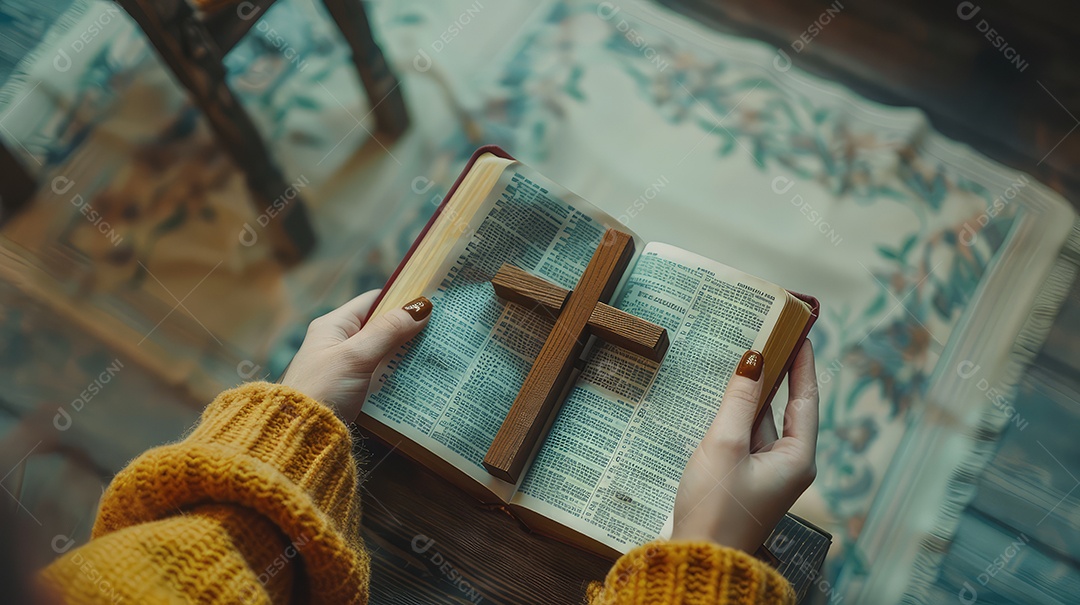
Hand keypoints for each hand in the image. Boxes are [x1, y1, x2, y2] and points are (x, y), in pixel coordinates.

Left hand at [280, 290, 431, 420]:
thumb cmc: (322, 389)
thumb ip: (388, 331)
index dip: (400, 299)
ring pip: (384, 354)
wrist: (300, 435)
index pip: (373, 301)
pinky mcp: (351, 391)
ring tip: (436, 356)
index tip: (430, 303)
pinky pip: (380, 377)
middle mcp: (338, 343)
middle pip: (381, 328)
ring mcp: (345, 368)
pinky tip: (418, 380)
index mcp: (333, 326)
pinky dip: (398, 377)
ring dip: (405, 356)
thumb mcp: (356, 355)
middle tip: (440, 333)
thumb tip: (421, 307)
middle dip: (409, 331)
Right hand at [671, 342, 818, 553]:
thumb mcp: (726, 445)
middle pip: (784, 408)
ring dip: (750, 394)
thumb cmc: (716, 508)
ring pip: (761, 422)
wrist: (699, 558)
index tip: (801, 333)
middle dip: (773, 374)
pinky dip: (735, 416)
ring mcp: (765, 473)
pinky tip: (720, 397)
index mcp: (797, 458)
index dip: (803, 364)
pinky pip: (745, 437)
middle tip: (764, 336)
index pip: (805, 399)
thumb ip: (740, 400)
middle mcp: (788, 465)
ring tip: (738, 357)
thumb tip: (754, 361)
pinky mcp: (745, 479)